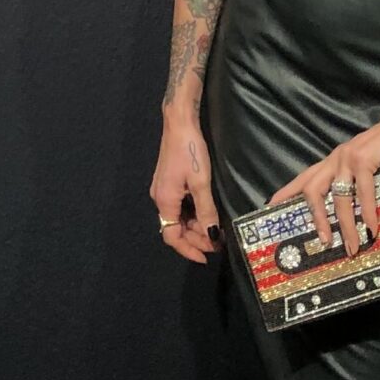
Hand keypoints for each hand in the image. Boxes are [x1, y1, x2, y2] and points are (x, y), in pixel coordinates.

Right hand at [151, 112, 220, 264]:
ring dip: (196, 226)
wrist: (179, 122)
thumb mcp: (201, 182)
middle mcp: (160, 198)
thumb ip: (206, 210)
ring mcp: (163, 190)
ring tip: (216, 230)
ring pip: (179, 218)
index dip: (188, 249)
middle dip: (196, 238)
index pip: (171, 237)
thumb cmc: (190, 150)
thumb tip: (211, 235)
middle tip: (218, 242)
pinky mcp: (169, 182)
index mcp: (164, 201)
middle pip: (175, 228)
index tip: (206, 257)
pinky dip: (193, 214)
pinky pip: (180, 206)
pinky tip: (207, 213)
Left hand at [268, 105, 379, 257]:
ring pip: (339, 197)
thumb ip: (353, 179)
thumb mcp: (364, 163)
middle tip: (324, 241)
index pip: (303, 178)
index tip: (270, 208)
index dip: (286, 193)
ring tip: (354, 246)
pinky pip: (362, 191)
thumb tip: (350, 210)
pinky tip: (372, 228)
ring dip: (346, 225)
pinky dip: (367, 212)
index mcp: (332, 161)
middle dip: (316, 218)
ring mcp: (348, 158)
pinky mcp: (366, 159)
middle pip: (312, 189)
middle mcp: (335, 159)